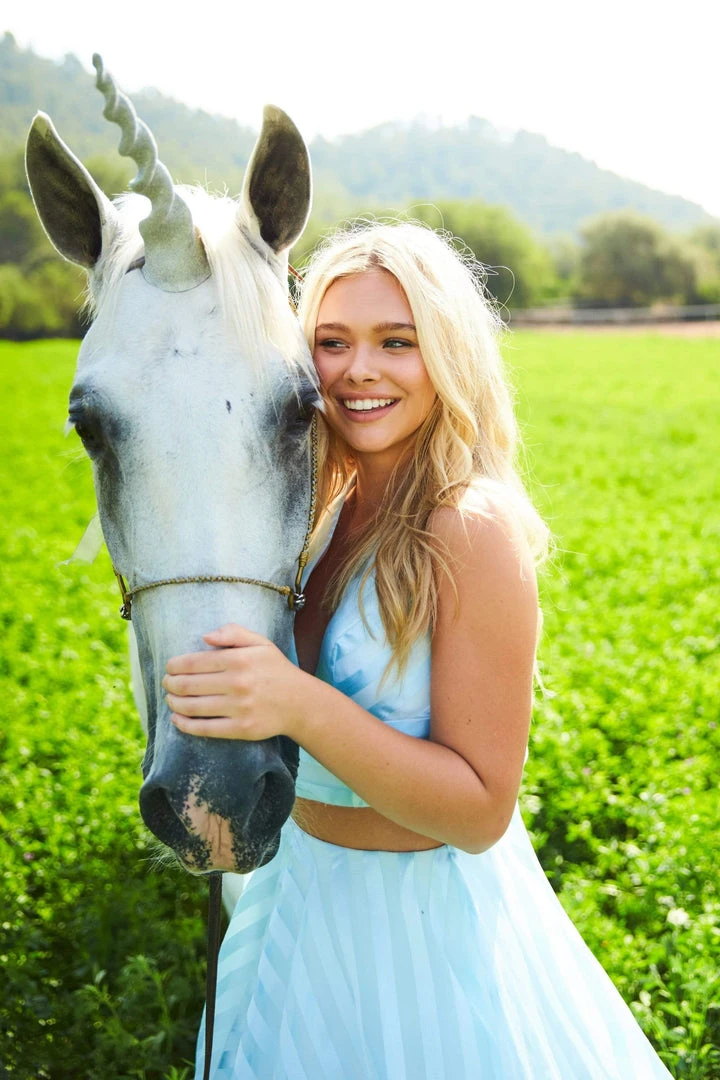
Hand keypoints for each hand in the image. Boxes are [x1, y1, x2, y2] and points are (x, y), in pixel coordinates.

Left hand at [162, 624, 305, 740]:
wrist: (300, 703)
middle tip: (166, 683)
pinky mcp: (241, 729)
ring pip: (192, 707)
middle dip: (170, 684)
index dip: (174, 666)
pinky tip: (177, 719)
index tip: (169, 667)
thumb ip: (233, 633)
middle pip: (189, 685)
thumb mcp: (260, 643)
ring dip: (174, 703)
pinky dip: (185, 724)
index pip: (194, 662)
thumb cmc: (275, 670)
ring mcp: (238, 708)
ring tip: (170, 699)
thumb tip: (205, 636)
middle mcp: (237, 684)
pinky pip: (204, 728)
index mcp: (239, 660)